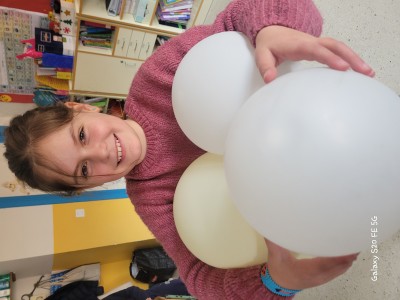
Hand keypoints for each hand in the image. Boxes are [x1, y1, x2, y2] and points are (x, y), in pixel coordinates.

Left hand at [255, 25, 374, 82]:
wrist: (272, 32)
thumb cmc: (269, 44)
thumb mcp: (262, 55)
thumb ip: (265, 66)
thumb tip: (270, 79)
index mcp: (299, 44)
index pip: (318, 50)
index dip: (330, 58)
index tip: (343, 67)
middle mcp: (312, 42)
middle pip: (335, 46)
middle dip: (351, 58)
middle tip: (364, 72)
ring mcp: (318, 43)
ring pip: (340, 47)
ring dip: (355, 58)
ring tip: (368, 73)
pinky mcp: (320, 47)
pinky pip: (338, 51)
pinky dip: (349, 58)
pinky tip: (358, 70)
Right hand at [265, 239, 357, 289]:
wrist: (280, 284)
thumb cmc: (279, 270)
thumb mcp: (274, 255)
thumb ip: (274, 242)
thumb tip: (272, 226)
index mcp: (306, 271)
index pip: (325, 264)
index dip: (337, 257)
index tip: (348, 248)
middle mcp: (318, 276)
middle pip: (338, 267)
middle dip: (348, 254)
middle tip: (357, 240)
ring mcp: (323, 278)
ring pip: (341, 269)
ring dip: (349, 257)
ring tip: (356, 243)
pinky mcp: (324, 277)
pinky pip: (339, 270)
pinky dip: (345, 261)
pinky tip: (349, 253)